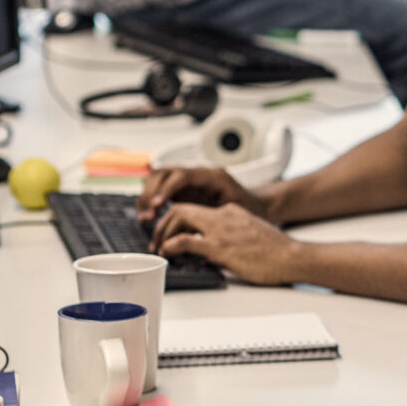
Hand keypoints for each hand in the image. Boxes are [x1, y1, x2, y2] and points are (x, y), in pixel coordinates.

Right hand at [138, 165, 269, 223]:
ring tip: (146, 217)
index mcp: (212, 176)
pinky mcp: (185, 190)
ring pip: (159, 179)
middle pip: (164, 173)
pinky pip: (162, 189)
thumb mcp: (238, 213)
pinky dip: (152, 200)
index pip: (182, 176)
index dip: (166, 189)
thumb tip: (200, 232)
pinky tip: (150, 216)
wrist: (260, 205)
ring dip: (148, 196)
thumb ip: (218, 218)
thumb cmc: (252, 210)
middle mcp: (198, 175)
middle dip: (152, 193)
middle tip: (149, 215)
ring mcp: (190, 181)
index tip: (157, 205)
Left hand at [149, 201, 306, 286]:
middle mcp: (223, 215)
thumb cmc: (276, 252)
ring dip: (162, 232)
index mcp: (231, 211)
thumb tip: (211, 251)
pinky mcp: (219, 247)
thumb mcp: (250, 236)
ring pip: (179, 217)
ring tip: (159, 247)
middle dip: (163, 223)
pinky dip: (171, 245)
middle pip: (181, 208)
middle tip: (157, 240)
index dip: (177, 220)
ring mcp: (220, 230)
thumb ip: (230, 237)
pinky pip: (185, 241)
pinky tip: (168, 253)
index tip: (170, 232)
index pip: (196, 208)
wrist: (292, 257)